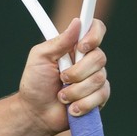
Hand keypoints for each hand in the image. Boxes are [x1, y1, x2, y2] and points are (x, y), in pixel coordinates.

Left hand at [18, 18, 111, 134]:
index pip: (96, 30)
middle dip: (77, 72)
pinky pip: (101, 96)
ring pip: (98, 79)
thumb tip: (77, 22)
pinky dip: (83, 103)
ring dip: (75, 91)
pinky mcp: (99, 97)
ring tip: (61, 96)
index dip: (94, 35)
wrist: (36, 113)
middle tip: (61, 78)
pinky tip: (71, 108)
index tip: (81, 47)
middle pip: (99, 57)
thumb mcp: (40, 57)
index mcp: (74, 47)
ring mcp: (95, 78)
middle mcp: (88, 60)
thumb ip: (59, 41)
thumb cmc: (35, 83)